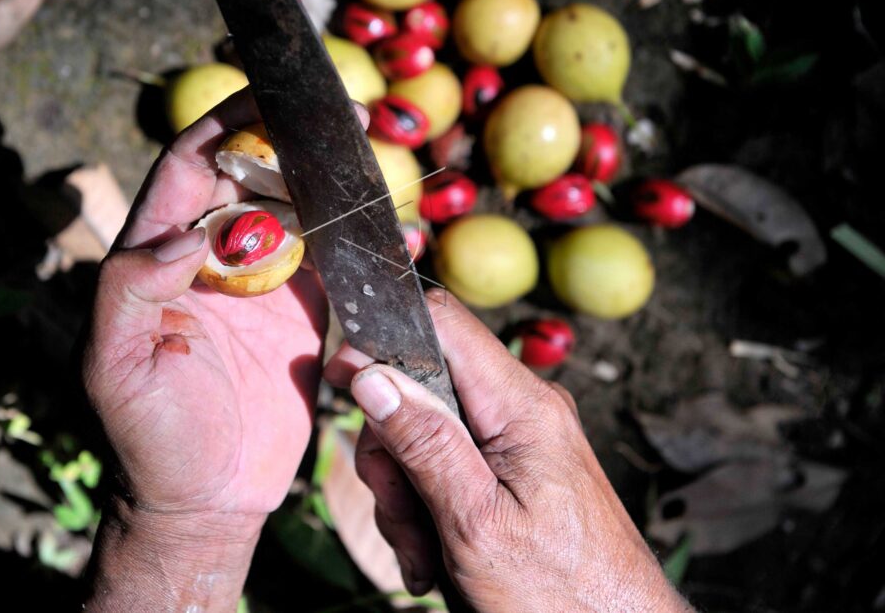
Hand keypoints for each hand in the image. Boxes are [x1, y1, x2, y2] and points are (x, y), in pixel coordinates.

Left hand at [83, 90, 366, 610]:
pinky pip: (330, 261)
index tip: (266, 94)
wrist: (206, 498)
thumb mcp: (113, 366)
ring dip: (326, 177)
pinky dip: (354, 236)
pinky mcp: (301, 313)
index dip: (224, 125)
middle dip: (289, 138)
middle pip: (250, 175)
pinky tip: (383, 217)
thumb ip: (130, 291)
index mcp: (155, 258)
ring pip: (295, 209)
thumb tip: (184, 236)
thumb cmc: (147, 436)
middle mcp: (209, 258)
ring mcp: (259, 284)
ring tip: (366, 147)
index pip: (188, 170)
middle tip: (341, 114)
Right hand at [325, 290, 690, 611]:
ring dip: (406, 490)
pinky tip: (435, 551)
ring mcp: (519, 437)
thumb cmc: (563, 593)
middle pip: (422, 386)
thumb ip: (424, 443)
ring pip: (426, 431)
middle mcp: (522, 407)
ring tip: (424, 550)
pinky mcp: (514, 466)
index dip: (384, 337)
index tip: (344, 377)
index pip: (442, 321)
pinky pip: (449, 462)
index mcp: (520, 405)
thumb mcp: (476, 522)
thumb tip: (372, 376)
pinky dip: (428, 504)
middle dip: (392, 448)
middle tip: (399, 509)